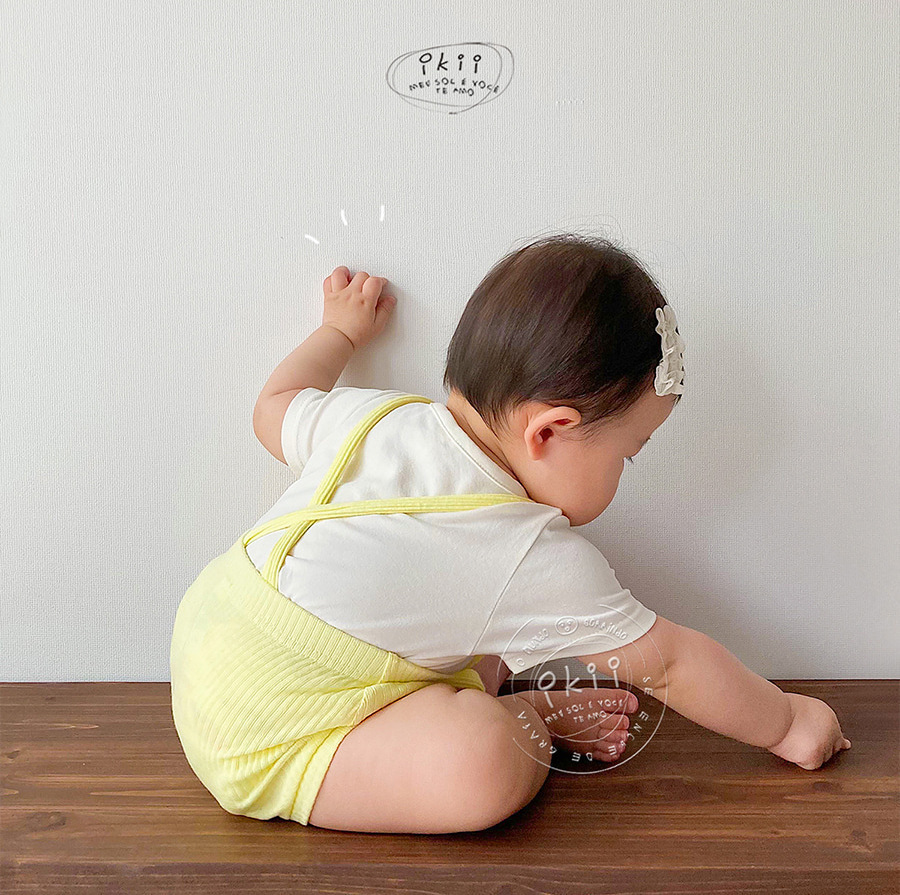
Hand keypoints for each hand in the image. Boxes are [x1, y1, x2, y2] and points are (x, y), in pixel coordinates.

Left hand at [321, 266, 395, 351]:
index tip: (381, 285)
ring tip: (350, 278)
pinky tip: (338, 283)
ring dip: (346, 273)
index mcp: (365, 300)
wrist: (338, 339)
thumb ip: (385, 310)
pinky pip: (328, 281)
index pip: (375, 281)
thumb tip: (390, 300)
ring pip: (341, 273)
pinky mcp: (329, 297)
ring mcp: (339, 294)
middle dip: (367, 278)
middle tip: (368, 286)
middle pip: (361, 275)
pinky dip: (332, 279)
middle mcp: (352, 294)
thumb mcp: (377, 326)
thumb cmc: (356, 335)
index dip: (380, 281)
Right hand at [514, 687, 637, 762]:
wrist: (540, 717)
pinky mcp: (585, 750)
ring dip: (620, 738)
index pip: (622, 707)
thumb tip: (633, 702)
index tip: (625, 706)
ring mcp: (591, 738)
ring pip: (616, 741)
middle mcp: (596, 723)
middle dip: (623, 723)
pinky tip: (613, 747)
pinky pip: (605, 755)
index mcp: (596, 705)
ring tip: (619, 734)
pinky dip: (613, 752)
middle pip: (621, 726)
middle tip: (618, 719)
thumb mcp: (588, 693)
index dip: (626, 707)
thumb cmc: (560, 704)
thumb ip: (613, 697)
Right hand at [767, 692, 850, 769]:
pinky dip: (801, 760)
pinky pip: (811, 764)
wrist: (771, 714)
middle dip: (818, 747)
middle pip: (831, 748)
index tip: (837, 745)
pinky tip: (793, 748)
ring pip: (822, 758)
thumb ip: (812, 719)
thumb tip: (821, 731)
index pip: (837, 733)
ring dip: (809, 753)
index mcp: (827, 714)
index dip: (832, 740)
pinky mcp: (815, 755)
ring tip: (793, 741)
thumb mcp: (799, 708)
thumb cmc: (778, 709)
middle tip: (802, 740)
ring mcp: (824, 743)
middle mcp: (830, 728)